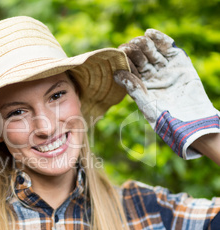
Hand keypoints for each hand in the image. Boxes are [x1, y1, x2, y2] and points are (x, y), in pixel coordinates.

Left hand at [114, 29, 219, 158]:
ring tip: (139, 40)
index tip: (119, 54)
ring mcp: (164, 67)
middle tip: (128, 47)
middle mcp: (150, 75)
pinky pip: (167, 47)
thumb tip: (115, 74)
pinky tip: (150, 33)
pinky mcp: (178, 61)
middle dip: (133, 51)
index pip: (129, 68)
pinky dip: (160, 39)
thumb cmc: (165, 116)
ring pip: (151, 51)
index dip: (124, 61)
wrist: (192, 119)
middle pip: (139, 58)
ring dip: (144, 44)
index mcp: (139, 84)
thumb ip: (132, 88)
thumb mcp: (146, 103)